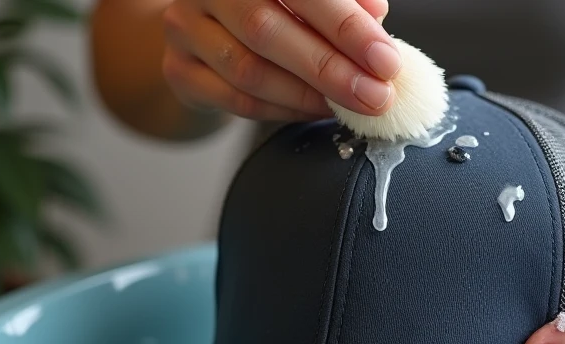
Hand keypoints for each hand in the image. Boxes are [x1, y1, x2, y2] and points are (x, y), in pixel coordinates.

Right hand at [160, 0, 399, 121]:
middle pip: (266, 28)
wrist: (209, 36)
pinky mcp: (179, 71)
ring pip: (249, 70)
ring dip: (308, 95)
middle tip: (375, 94)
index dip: (344, 24)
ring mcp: (186, 27)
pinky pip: (236, 99)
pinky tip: (317, 111)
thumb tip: (375, 16)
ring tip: (351, 105)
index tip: (385, 58)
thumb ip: (343, 2)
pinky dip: (284, 109)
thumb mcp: (311, 0)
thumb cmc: (275, 11)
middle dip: (330, 68)